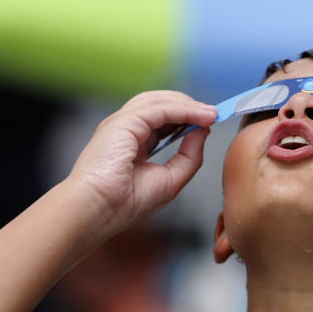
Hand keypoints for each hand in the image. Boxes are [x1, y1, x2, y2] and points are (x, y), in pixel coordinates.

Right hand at [67, 91, 216, 235]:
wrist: (98, 210)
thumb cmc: (125, 203)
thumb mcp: (170, 180)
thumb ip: (189, 156)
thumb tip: (204, 130)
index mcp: (131, 142)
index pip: (162, 120)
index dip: (187, 118)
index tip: (209, 122)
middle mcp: (125, 129)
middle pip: (161, 104)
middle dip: (190, 107)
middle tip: (214, 114)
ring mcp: (122, 122)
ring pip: (160, 101)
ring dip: (189, 105)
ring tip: (211, 114)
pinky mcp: (124, 122)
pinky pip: (161, 108)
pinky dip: (184, 110)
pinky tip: (202, 117)